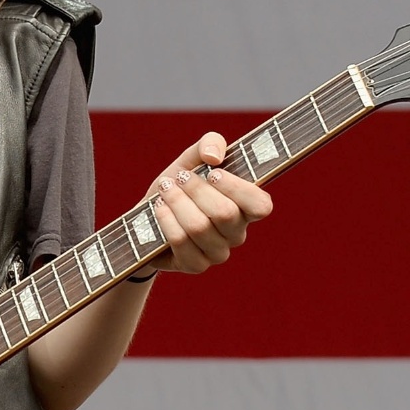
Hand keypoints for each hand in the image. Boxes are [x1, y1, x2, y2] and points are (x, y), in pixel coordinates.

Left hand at [143, 131, 272, 273]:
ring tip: (164, 189)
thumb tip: (214, 156)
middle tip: (178, 177)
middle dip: (196, 190)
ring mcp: (217, 252)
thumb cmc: (178, 185)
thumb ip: (209, 144)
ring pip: (199, 227)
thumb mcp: (192, 159)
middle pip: (225, 214)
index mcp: (245, 207)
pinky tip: (159, 208)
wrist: (148, 216)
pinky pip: (181, 242)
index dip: (238, 189)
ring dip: (177, 202)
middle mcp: (236, 233)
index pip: (261, 205)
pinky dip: (166, 220)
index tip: (213, 173)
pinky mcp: (194, 265)